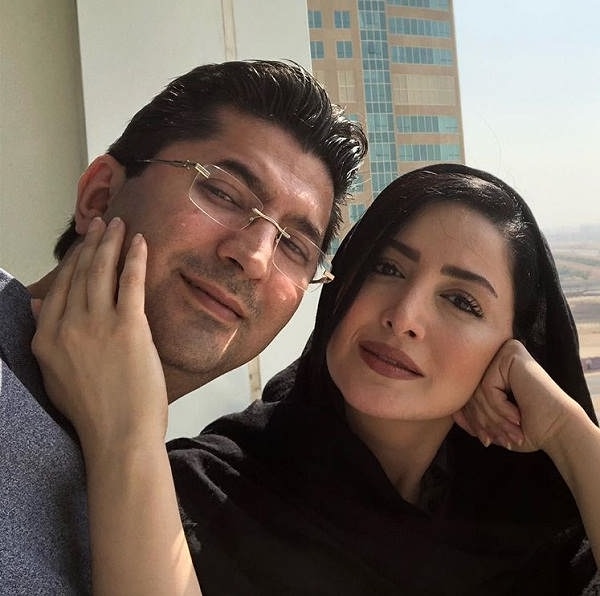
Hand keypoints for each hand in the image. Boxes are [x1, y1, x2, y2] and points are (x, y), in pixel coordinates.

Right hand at [32, 217, 167, 456]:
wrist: (119, 437)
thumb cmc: (94, 412)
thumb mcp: (55, 376)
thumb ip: (47, 338)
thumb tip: (38, 305)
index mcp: (45, 339)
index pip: (57, 289)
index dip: (71, 262)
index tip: (82, 245)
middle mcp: (66, 327)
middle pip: (78, 275)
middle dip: (91, 244)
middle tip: (102, 224)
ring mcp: (96, 325)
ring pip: (100, 273)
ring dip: (110, 243)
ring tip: (118, 224)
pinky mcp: (128, 327)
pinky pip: (129, 283)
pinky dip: (134, 259)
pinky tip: (139, 242)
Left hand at [453, 339, 581, 452]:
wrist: (559, 430)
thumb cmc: (528, 428)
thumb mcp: (493, 423)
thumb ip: (473, 415)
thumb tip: (451, 413)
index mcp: (493, 370)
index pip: (468, 394)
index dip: (471, 419)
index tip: (483, 439)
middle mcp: (497, 356)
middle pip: (471, 391)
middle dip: (481, 421)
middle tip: (492, 441)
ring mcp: (503, 352)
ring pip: (478, 391)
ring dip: (492, 419)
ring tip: (508, 435)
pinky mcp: (510, 354)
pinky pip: (488, 387)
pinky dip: (500, 408)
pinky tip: (517, 418)